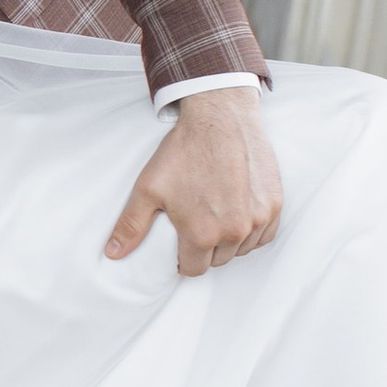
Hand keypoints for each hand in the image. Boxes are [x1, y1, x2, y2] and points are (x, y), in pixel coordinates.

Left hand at [104, 87, 281, 275]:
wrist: (219, 118)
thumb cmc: (183, 152)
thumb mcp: (148, 188)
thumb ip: (131, 225)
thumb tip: (113, 253)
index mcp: (201, 234)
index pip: (194, 269)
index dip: (184, 259)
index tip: (181, 244)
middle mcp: (234, 232)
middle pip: (219, 260)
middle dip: (206, 249)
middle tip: (196, 224)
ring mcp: (257, 218)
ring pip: (242, 248)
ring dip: (230, 241)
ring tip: (215, 216)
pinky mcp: (273, 204)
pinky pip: (264, 234)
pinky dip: (252, 230)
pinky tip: (238, 213)